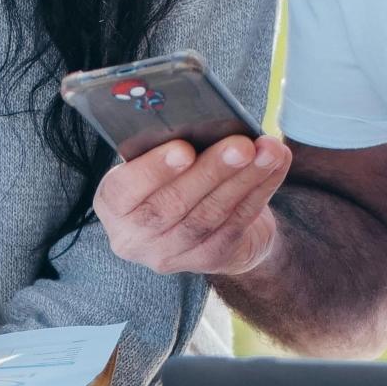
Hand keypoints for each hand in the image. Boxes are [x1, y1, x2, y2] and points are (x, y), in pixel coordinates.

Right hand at [94, 134, 290, 277]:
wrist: (203, 219)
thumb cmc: (174, 175)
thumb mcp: (159, 161)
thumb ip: (169, 146)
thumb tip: (205, 124)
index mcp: (112, 203)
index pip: (122, 191)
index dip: (153, 171)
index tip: (183, 149)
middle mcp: (133, 236)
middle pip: (172, 205)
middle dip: (211, 171)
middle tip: (240, 145)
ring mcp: (169, 255)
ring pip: (209, 215)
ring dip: (243, 180)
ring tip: (267, 150)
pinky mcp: (207, 261)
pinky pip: (236, 224)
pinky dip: (259, 191)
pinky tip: (274, 166)